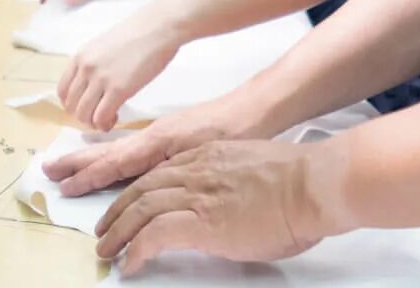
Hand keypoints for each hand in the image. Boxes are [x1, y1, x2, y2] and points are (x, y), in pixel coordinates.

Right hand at [44, 102, 241, 196]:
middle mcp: (154, 137)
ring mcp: (162, 136)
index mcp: (158, 140)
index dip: (89, 176)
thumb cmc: (235, 129)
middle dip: (78, 163)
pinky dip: (114, 155)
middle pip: (108, 152)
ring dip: (91, 159)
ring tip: (68, 165)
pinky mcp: (172, 136)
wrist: (257, 108)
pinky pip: (133, 148)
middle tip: (48, 170)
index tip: (65, 185)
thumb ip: (171, 167)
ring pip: (119, 150)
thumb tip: (145, 181)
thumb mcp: (203, 152)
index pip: (114, 161)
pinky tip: (112, 162)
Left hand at [59, 11, 182, 130]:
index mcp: (81, 57)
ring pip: (84, 114)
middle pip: (71, 105)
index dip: (72, 105)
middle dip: (83, 116)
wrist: (157, 27)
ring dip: (93, 123)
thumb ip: (93, 63)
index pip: (63, 90)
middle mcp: (86, 68)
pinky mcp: (119, 90)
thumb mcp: (103, 45)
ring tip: (106, 120)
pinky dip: (105, 124)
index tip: (84, 108)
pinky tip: (115, 118)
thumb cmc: (137, 34)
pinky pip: (101, 117)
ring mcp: (101, 79)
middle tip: (97, 116)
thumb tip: (92, 84)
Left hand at [94, 139, 349, 274]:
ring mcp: (197, 194)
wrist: (313, 186)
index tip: (128, 205)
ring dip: (119, 231)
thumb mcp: (256, 174)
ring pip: (139, 208)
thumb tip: (232, 205)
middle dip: (118, 210)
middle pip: (141, 187)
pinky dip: (136, 249)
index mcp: (209, 157)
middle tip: (106, 229)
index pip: (160, 171)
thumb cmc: (299, 184)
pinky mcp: (201, 221)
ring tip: (107, 249)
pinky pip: (153, 234)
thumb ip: (234, 184)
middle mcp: (196, 170)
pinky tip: (129, 263)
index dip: (138, 190)